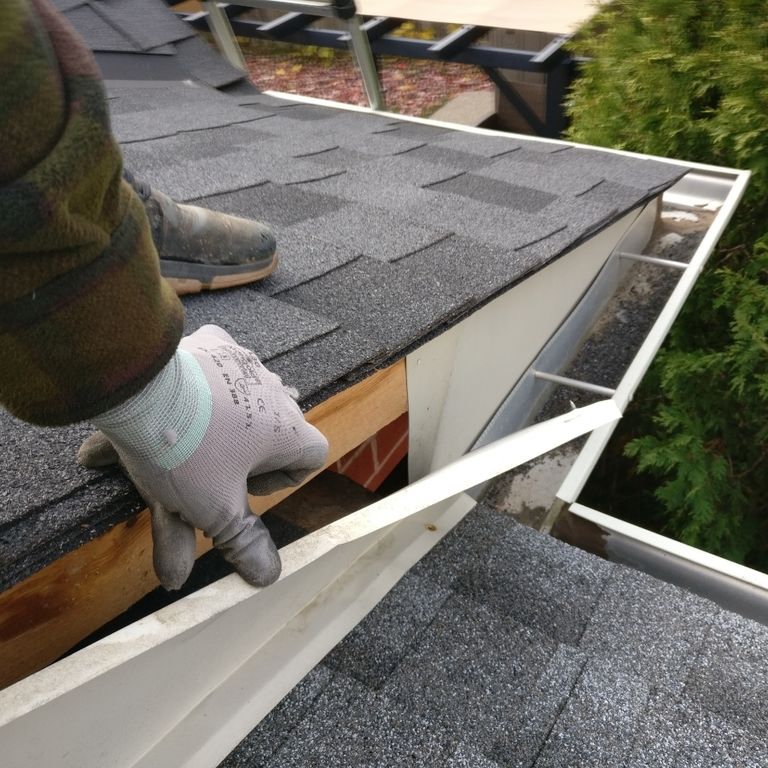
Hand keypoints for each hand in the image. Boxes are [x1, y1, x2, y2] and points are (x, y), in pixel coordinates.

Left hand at [78, 325, 327, 589]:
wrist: (139, 389)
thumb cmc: (185, 451)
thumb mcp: (213, 509)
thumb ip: (243, 542)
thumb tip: (268, 576)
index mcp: (287, 430)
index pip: (310, 457)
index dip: (280, 479)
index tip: (243, 489)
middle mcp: (274, 391)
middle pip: (268, 433)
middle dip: (234, 460)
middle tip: (198, 476)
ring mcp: (242, 363)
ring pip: (235, 405)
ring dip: (210, 429)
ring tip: (167, 450)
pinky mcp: (209, 345)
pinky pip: (209, 371)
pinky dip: (190, 393)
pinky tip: (160, 410)